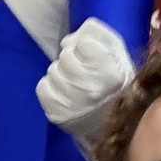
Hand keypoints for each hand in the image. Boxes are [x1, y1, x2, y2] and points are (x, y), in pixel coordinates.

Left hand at [36, 18, 136, 139]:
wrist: (109, 124)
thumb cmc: (114, 83)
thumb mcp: (117, 54)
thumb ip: (97, 37)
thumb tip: (67, 41)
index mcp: (112, 73)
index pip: (85, 43)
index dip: (85, 45)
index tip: (90, 55)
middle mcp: (92, 90)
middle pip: (66, 56)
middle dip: (71, 58)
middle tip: (80, 68)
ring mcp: (73, 104)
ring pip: (53, 71)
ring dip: (61, 72)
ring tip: (72, 81)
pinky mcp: (58, 115)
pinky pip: (42, 88)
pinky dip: (50, 86)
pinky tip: (61, 91)